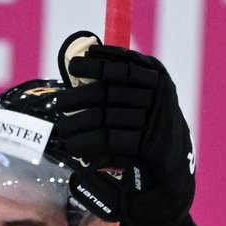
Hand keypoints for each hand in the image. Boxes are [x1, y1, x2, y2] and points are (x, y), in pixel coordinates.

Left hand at [53, 37, 195, 225]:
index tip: (74, 64)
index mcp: (157, 78)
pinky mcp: (144, 145)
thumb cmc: (145, 126)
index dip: (96, 64)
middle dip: (75, 97)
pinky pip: (105, 141)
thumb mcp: (139, 98)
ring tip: (63, 129)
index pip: (122, 66)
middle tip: (57, 103)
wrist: (168, 165)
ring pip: (100, 118)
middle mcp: (157, 96)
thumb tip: (81, 59)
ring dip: (75, 125)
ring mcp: (152, 120)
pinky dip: (85, 144)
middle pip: (104, 93)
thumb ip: (117, 81)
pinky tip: (74, 146)